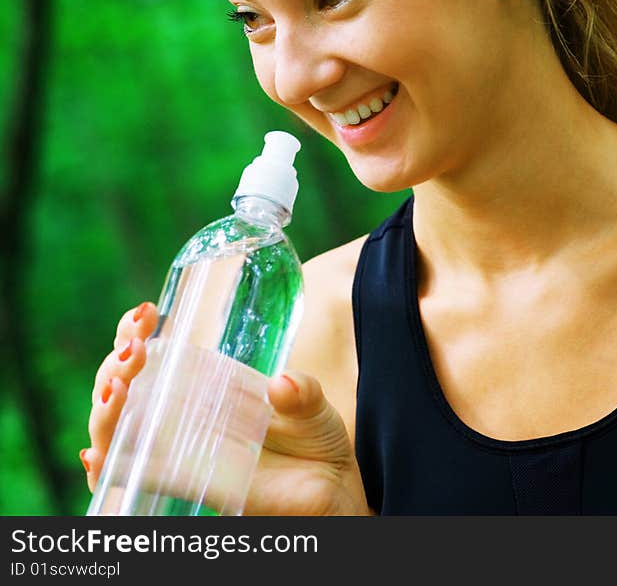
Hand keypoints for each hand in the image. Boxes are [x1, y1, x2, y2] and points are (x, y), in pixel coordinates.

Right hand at [82, 302, 371, 515]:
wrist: (331, 490)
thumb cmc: (315, 440)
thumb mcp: (314, 405)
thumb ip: (303, 392)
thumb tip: (282, 383)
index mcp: (206, 384)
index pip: (155, 352)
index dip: (135, 332)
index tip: (145, 313)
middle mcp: (183, 415)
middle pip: (124, 389)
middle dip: (115, 366)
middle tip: (134, 348)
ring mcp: (181, 451)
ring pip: (119, 433)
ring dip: (106, 412)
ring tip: (116, 389)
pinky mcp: (188, 488)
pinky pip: (136, 481)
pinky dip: (110, 470)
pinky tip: (99, 456)